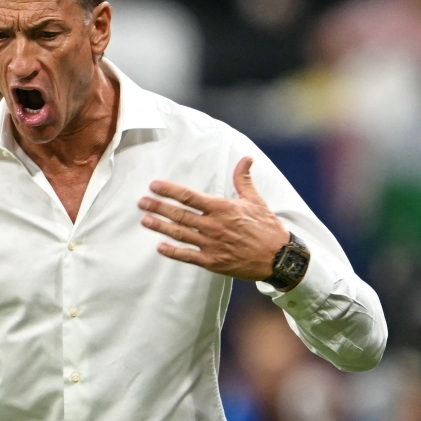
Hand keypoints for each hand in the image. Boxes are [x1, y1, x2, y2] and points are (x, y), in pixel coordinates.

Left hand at [138, 156, 287, 280]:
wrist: (279, 258)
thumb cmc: (267, 227)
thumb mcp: (256, 200)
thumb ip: (244, 180)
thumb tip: (246, 158)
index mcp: (222, 209)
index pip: (189, 197)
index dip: (169, 190)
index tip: (154, 185)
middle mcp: (213, 226)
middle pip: (179, 215)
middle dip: (158, 207)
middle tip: (141, 202)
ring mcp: (211, 245)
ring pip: (180, 234)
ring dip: (160, 227)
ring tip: (144, 220)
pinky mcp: (213, 262)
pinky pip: (188, 256)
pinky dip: (173, 252)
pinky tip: (160, 247)